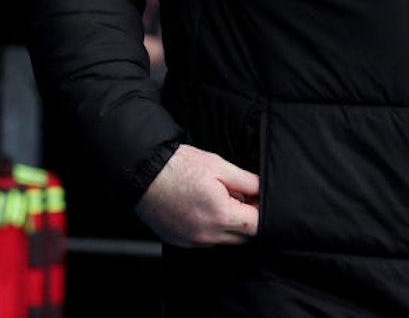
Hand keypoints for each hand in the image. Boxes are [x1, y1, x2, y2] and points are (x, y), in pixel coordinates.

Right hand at [134, 144, 259, 246]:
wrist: (143, 174)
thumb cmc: (179, 167)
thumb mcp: (220, 166)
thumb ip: (248, 182)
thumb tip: (264, 190)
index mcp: (220, 215)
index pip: (258, 225)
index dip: (262, 209)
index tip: (257, 197)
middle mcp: (207, 235)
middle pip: (244, 237)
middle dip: (247, 218)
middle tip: (238, 196)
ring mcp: (192, 241)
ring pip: (225, 240)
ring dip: (229, 225)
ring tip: (218, 200)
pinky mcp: (181, 242)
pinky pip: (206, 241)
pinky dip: (211, 228)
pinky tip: (203, 208)